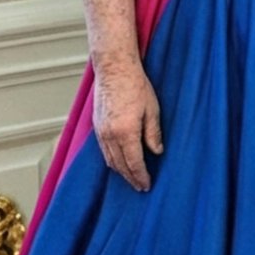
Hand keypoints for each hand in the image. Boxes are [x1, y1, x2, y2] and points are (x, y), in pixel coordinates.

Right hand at [92, 58, 163, 191]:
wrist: (114, 68)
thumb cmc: (136, 85)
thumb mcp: (152, 109)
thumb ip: (153, 133)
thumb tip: (157, 151)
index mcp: (126, 132)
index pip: (134, 163)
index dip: (141, 176)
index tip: (147, 185)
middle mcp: (110, 136)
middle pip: (120, 166)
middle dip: (130, 178)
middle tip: (139, 186)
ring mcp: (100, 131)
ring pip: (109, 160)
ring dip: (120, 171)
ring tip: (130, 177)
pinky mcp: (96, 126)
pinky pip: (103, 150)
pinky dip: (112, 159)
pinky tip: (119, 160)